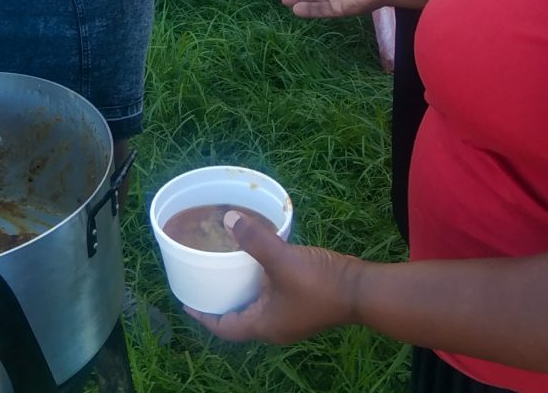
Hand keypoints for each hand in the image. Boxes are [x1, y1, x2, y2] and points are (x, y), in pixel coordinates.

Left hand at [186, 209, 362, 345]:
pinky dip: (260, 283)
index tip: (186, 300)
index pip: (224, 328)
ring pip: (256, 307)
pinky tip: (259, 260)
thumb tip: (228, 219)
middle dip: (220, 301)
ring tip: (226, 267)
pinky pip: (271, 297)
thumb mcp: (282, 260)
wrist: (362, 289)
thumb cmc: (320, 283)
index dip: (203, 316)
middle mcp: (274, 326)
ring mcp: (290, 317)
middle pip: (238, 318)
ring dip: (241, 291)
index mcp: (264, 326)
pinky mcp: (302, 304)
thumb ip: (255, 240)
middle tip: (204, 279)